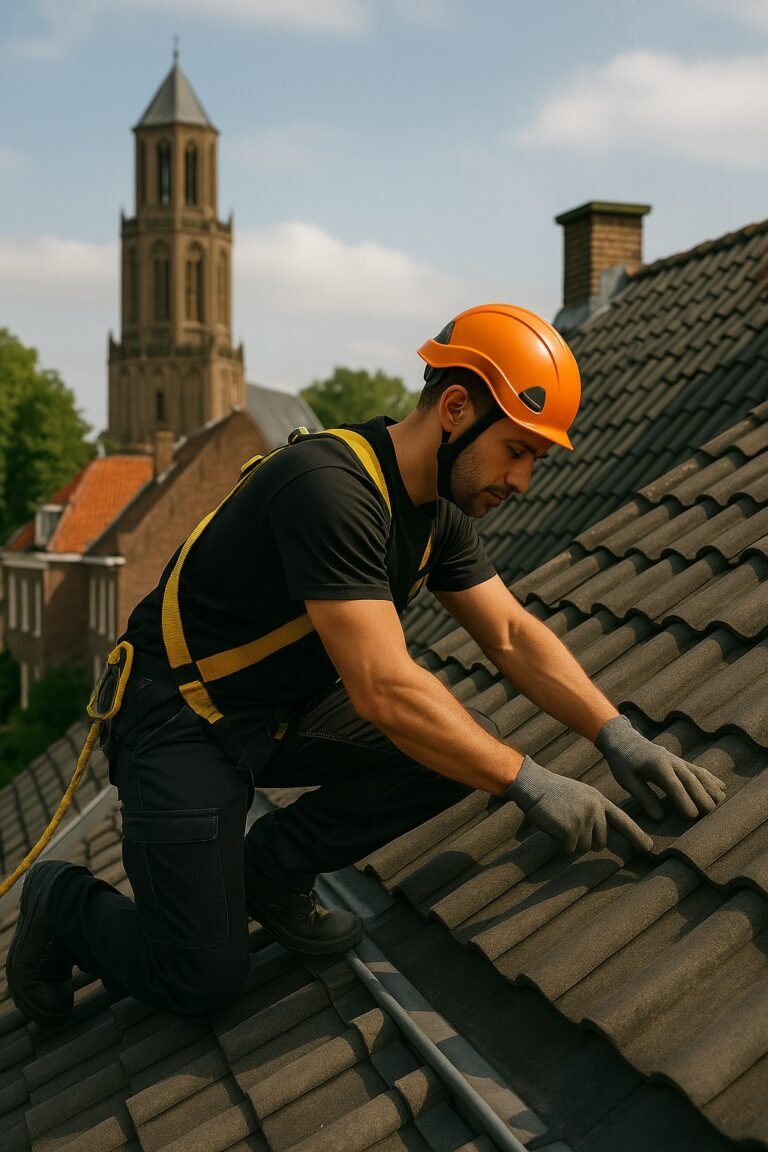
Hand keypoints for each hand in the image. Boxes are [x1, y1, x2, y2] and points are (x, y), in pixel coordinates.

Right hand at [503, 756, 652, 853]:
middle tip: (569, 822)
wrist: (533, 784)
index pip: (623, 821)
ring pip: (584, 847)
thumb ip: (595, 812)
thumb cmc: (553, 792)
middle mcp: (595, 809)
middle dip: (586, 839)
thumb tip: (602, 839)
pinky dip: (559, 842)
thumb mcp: (581, 796)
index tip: (650, 849)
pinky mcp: (569, 829)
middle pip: (601, 842)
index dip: (637, 836)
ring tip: (560, 820)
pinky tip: (553, 825)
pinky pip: (569, 848)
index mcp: (600, 800)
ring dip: (571, 840)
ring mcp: (583, 819)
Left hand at [596, 715, 725, 819]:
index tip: (692, 816)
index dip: (684, 800)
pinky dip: (711, 779)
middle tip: (711, 814)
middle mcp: (671, 761)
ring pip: (699, 774)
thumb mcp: (626, 780)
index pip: (673, 785)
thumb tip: (659, 817)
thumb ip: (643, 797)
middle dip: (702, 796)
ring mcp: (678, 760)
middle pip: (691, 779)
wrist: (625, 741)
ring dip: (711, 788)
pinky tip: (722, 788)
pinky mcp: (681, 762)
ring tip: (721, 803)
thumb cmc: (623, 763)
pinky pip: (699, 770)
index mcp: (656, 765)